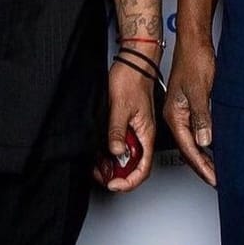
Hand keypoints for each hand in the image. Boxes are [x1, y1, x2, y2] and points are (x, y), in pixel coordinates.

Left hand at [96, 54, 158, 192]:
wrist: (135, 60)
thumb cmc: (132, 78)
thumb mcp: (120, 107)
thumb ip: (118, 132)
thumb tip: (116, 152)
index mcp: (146, 133)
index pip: (143, 168)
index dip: (129, 181)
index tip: (114, 184)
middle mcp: (143, 133)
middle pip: (134, 165)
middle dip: (117, 175)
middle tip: (100, 175)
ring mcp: (136, 128)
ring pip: (127, 156)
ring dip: (113, 164)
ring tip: (97, 165)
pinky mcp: (129, 122)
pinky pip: (122, 143)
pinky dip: (111, 150)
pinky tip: (100, 150)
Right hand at [163, 37, 216, 185]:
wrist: (194, 41)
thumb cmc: (194, 60)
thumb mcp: (200, 90)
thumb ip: (201, 116)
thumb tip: (204, 141)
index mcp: (173, 115)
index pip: (188, 148)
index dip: (201, 166)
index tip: (213, 178)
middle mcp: (175, 115)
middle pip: (188, 148)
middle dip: (202, 166)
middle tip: (217, 179)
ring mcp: (180, 110)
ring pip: (191, 140)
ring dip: (204, 155)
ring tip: (216, 168)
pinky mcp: (188, 104)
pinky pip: (195, 129)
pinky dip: (204, 141)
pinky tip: (213, 145)